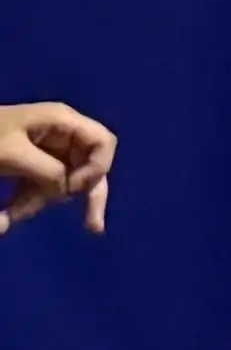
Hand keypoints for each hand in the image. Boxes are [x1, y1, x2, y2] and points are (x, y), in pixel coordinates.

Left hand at [0, 104, 117, 235]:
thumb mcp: (14, 154)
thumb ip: (48, 171)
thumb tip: (66, 190)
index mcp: (62, 122)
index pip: (104, 143)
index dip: (96, 168)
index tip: (71, 187)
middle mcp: (61, 134)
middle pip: (90, 166)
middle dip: (81, 195)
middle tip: (93, 228)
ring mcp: (47, 149)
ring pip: (63, 181)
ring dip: (40, 202)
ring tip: (8, 218)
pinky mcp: (31, 163)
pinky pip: (42, 185)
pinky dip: (28, 202)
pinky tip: (6, 219)